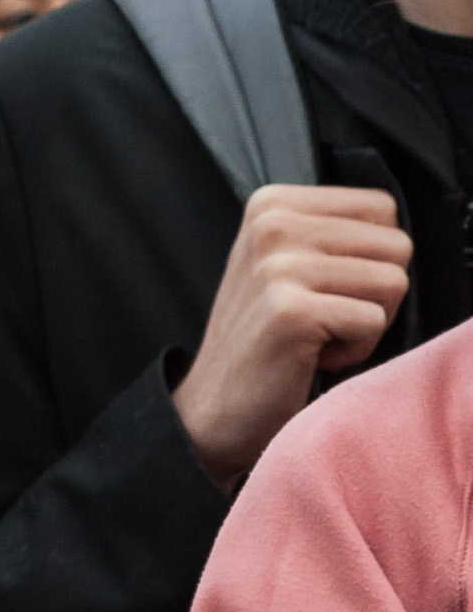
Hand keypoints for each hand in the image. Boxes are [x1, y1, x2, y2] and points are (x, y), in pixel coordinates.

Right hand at [171, 183, 409, 485]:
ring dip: (366, 321)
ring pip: (393, 282)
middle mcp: (271, 224)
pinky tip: (311, 356)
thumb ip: (332, 232)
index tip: (324, 287)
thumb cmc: (265, 339)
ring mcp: (278, 266)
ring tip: (317, 335)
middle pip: (395, 244)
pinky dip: (354, 350)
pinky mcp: (291, 310)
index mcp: (271, 204)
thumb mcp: (285, 263)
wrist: (216, 407)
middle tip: (323, 315)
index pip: (382, 208)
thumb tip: (396, 232)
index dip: (370, 257)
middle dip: (374, 290)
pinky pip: (374, 321)